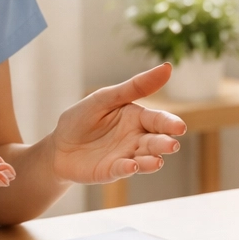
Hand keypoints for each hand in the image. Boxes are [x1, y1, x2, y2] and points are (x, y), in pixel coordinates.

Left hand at [50, 64, 185, 184]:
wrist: (58, 146)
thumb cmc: (83, 118)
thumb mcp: (106, 98)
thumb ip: (136, 87)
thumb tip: (168, 67)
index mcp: (138, 118)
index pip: (159, 120)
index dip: (170, 124)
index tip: (180, 127)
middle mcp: (137, 139)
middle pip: (156, 142)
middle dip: (165, 144)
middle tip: (172, 145)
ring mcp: (126, 157)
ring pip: (145, 159)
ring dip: (152, 161)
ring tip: (157, 161)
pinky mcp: (112, 171)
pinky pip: (122, 170)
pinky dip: (128, 169)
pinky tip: (131, 166)